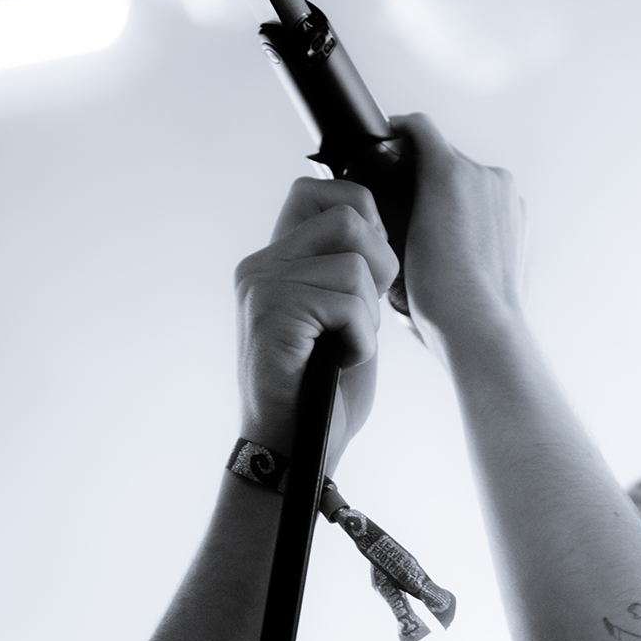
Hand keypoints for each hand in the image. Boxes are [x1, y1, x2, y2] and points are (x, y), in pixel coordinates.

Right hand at [234, 178, 400, 457]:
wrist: (295, 450)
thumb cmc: (326, 390)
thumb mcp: (341, 313)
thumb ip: (346, 265)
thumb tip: (377, 224)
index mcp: (277, 258)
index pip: (319, 189)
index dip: (364, 217)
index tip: (372, 270)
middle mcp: (261, 264)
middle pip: (348, 214)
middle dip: (379, 263)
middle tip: (364, 313)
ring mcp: (262, 287)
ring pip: (354, 264)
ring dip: (368, 315)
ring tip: (343, 347)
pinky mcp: (272, 314)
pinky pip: (347, 302)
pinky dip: (359, 340)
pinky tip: (337, 362)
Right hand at [394, 114, 527, 347]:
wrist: (480, 327)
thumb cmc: (437, 294)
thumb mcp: (397, 241)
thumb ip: (397, 201)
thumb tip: (394, 195)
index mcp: (450, 172)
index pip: (418, 128)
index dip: (398, 131)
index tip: (389, 139)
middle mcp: (485, 176)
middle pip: (447, 157)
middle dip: (426, 173)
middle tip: (406, 200)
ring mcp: (509, 198)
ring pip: (472, 181)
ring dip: (454, 196)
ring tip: (436, 233)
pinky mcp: (523, 220)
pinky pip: (492, 205)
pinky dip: (477, 217)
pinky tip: (461, 247)